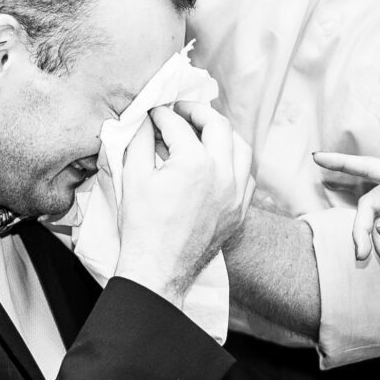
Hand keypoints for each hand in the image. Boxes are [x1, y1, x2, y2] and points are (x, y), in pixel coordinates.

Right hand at [114, 100, 246, 305]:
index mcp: (194, 163)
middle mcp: (222, 174)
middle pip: (218, 125)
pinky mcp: (239, 211)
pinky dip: (234, 162)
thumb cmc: (142, 227)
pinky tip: (218, 161)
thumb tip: (144, 121)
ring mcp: (235, 194)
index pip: (178, 124)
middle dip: (198, 112)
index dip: (162, 114)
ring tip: (203, 131)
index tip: (153, 113)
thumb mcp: (133, 177)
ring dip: (223, 134)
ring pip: (241, 147)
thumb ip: (140, 141)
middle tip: (181, 110)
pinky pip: (246, 175)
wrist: (158, 269)